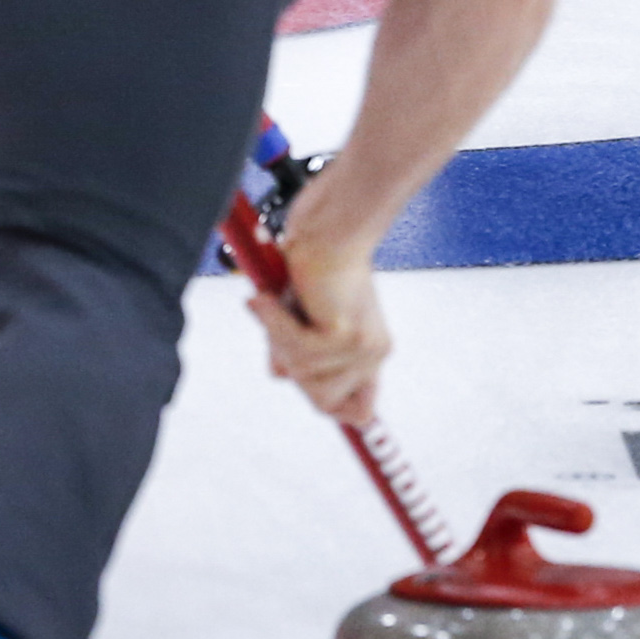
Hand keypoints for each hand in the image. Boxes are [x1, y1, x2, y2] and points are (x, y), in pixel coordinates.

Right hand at [248, 184, 393, 425]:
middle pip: (322, 402)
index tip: (306, 388)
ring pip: (304, 375)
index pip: (362, 411)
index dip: (336, 411)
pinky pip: (297, 350)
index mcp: (368, 353)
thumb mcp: (302, 318)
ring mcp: (363, 348)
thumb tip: (279, 374)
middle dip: (291, 367)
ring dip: (279, 339)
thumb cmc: (315, 263)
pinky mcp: (345, 335)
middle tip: (278, 322)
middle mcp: (373, 354)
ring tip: (275, 301)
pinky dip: (275, 324)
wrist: (328, 227)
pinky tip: (267, 299)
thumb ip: (296, 350)